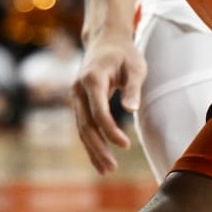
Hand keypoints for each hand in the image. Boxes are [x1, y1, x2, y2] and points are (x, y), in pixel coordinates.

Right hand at [71, 30, 146, 174]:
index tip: (126, 145)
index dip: (110, 130)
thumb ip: (133, 88)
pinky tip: (100, 160)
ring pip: (82, 128)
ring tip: (106, 171)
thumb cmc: (124, 54)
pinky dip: (91, 143)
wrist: (105, 40)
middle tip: (112, 168)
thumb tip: (131, 110)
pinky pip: (83, 125)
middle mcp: (78, 89)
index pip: (99, 111)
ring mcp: (76, 96)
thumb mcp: (135, 67)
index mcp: (92, 78)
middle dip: (98, 148)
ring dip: (93, 150)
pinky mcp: (79, 102)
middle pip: (85, 124)